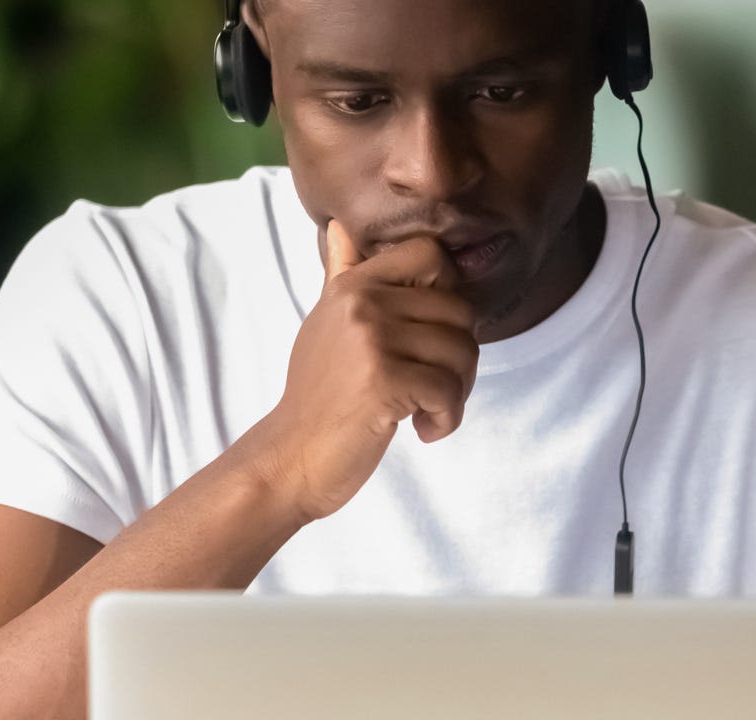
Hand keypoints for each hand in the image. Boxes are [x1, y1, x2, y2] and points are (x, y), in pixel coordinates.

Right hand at [263, 220, 479, 520]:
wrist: (292, 456)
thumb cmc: (318, 396)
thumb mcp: (325, 324)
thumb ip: (341, 276)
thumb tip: (340, 228)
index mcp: (352, 285)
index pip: (430, 253)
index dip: (449, 292)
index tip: (431, 331)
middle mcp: (361, 302)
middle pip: (460, 311)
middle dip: (460, 358)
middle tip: (433, 388)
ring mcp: (371, 340)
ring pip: (462, 351)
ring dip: (455, 392)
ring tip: (425, 410)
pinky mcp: (383, 381)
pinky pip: (449, 390)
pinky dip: (446, 418)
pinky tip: (422, 429)